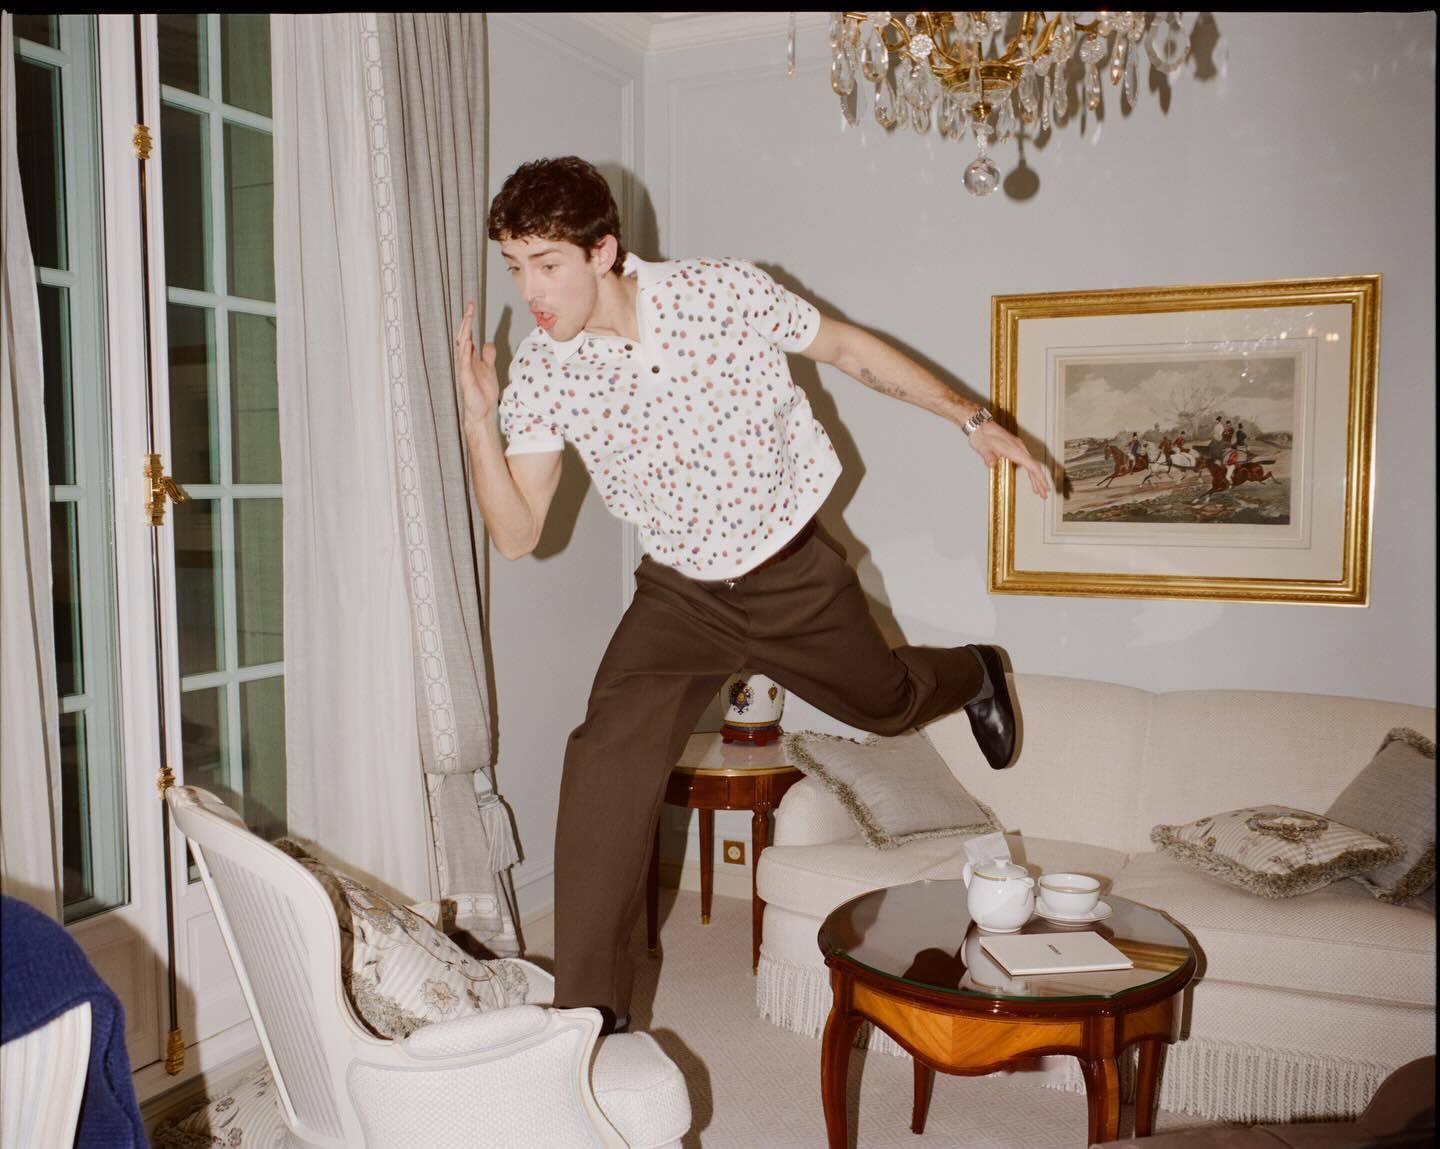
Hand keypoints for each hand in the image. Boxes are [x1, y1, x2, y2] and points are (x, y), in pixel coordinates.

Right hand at [454, 301, 498, 430]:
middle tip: (469, 306)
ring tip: (468, 318)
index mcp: (471, 357)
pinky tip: (467, 342)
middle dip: (466, 321)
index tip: (471, 306)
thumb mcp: (489, 368)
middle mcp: (466, 360)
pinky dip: (465, 352)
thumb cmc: (483, 391)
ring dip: (465, 332)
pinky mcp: (466, 378)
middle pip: (464, 336)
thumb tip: (488, 342)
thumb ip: (488, 356)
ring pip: (462, 346)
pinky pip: (464, 363)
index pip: (468, 334)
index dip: (469, 320)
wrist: (483, 410)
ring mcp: (464, 368)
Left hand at [967, 418, 1051, 497]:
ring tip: (1039, 492)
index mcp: (1014, 449)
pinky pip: (1026, 461)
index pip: (1031, 465)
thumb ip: (988, 456)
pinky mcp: (1014, 447)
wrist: (979, 424)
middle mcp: (1019, 448)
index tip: (1044, 488)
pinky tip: (1030, 479)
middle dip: (1040, 481)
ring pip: (1031, 465)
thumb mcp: (982, 447)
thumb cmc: (981, 436)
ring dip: (1035, 478)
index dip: (1039, 478)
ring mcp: (1018, 447)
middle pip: (1034, 467)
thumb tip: (990, 464)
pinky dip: (1030, 472)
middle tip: (1044, 495)